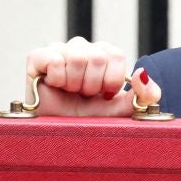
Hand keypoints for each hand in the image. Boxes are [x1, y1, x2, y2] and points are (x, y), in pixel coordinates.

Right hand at [25, 37, 161, 116]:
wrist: (59, 133)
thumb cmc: (89, 120)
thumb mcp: (122, 111)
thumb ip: (143, 95)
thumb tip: (143, 73)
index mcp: (104, 54)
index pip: (116, 54)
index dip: (112, 79)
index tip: (104, 95)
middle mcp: (83, 47)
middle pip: (97, 56)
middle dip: (93, 85)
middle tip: (84, 96)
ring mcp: (60, 49)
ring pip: (77, 57)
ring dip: (75, 84)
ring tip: (70, 92)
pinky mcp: (37, 56)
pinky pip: (54, 59)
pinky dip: (57, 79)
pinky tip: (55, 86)